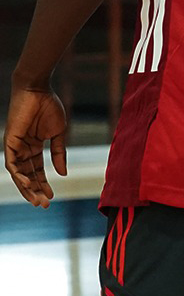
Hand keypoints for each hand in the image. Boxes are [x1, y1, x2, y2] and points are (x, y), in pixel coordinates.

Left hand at [4, 87, 67, 206]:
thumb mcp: (58, 133)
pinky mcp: (9, 143)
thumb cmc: (49, 106)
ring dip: (26, 188)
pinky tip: (28, 183)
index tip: (52, 197)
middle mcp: (23, 150)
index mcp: (34, 147)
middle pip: (27, 176)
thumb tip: (63, 173)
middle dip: (35, 191)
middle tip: (44, 205)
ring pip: (18, 174)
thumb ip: (59, 152)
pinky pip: (11, 164)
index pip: (37, 171)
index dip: (43, 184)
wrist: (38, 90)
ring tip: (37, 199)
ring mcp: (15, 147)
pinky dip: (19, 175)